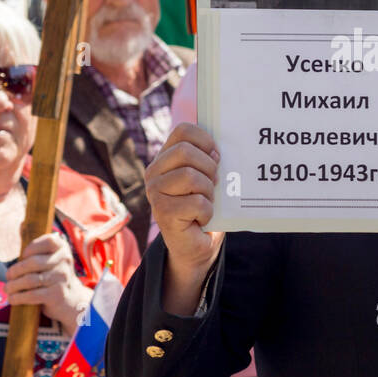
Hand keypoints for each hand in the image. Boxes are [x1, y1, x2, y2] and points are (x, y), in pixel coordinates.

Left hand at [5, 233, 92, 336]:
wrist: (70, 299)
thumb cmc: (52, 274)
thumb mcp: (47, 257)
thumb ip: (35, 243)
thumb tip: (23, 224)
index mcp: (62, 247)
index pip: (47, 241)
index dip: (31, 248)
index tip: (23, 256)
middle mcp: (65, 261)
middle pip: (33, 263)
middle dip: (15, 271)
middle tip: (8, 276)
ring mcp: (62, 278)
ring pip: (30, 280)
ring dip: (13, 285)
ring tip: (7, 289)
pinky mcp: (57, 295)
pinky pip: (33, 295)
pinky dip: (18, 297)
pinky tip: (12, 298)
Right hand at [144, 123, 225, 314]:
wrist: (196, 245)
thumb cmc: (204, 206)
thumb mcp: (207, 177)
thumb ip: (208, 157)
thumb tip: (223, 143)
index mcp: (165, 157)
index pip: (183, 131)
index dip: (205, 141)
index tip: (217, 156)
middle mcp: (154, 172)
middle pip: (186, 152)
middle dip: (209, 168)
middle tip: (214, 184)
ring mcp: (154, 192)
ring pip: (190, 176)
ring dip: (208, 192)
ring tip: (205, 202)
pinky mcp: (161, 212)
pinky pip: (196, 202)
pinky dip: (207, 212)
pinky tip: (201, 218)